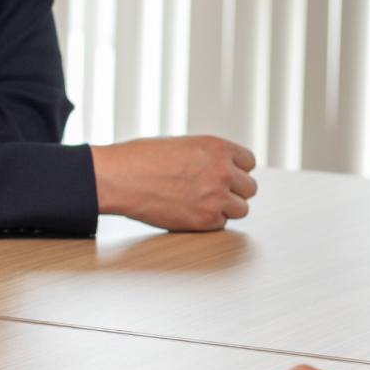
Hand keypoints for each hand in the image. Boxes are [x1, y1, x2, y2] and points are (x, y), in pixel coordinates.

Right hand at [91, 136, 257, 229]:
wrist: (119, 178)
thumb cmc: (141, 159)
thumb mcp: (182, 145)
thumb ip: (207, 156)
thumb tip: (222, 168)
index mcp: (218, 147)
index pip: (249, 162)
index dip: (236, 170)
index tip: (227, 176)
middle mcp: (223, 171)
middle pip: (249, 188)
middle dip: (234, 191)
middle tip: (214, 193)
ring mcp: (217, 197)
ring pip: (241, 209)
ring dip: (225, 208)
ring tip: (202, 204)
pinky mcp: (206, 220)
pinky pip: (221, 224)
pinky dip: (209, 222)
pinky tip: (189, 212)